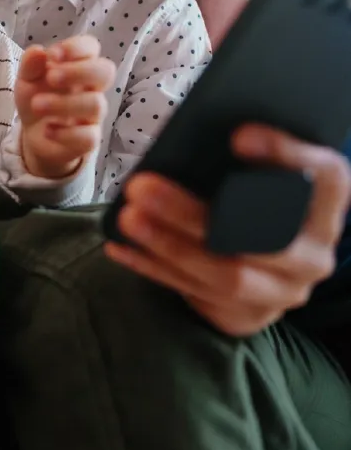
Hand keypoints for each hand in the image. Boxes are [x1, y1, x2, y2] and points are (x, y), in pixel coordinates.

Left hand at [16, 35, 114, 179]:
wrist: (35, 135)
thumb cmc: (37, 97)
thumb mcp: (27, 80)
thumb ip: (30, 65)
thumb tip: (38, 51)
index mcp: (79, 65)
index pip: (91, 47)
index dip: (76, 48)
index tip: (52, 55)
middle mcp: (92, 87)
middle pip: (106, 71)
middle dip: (79, 72)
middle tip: (51, 78)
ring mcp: (93, 114)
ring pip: (96, 104)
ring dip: (64, 103)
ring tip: (37, 105)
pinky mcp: (89, 139)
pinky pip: (89, 136)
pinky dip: (66, 134)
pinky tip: (47, 130)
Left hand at [105, 124, 350, 335]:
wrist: (274, 264)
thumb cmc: (260, 197)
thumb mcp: (266, 171)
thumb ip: (245, 156)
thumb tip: (192, 134)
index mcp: (327, 202)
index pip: (323, 175)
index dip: (285, 154)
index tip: (238, 135)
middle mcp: (314, 252)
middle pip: (260, 237)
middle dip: (194, 213)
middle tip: (143, 186)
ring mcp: (283, 291)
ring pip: (225, 274)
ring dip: (168, 245)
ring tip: (128, 217)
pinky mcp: (248, 315)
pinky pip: (195, 293)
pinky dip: (153, 267)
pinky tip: (120, 246)